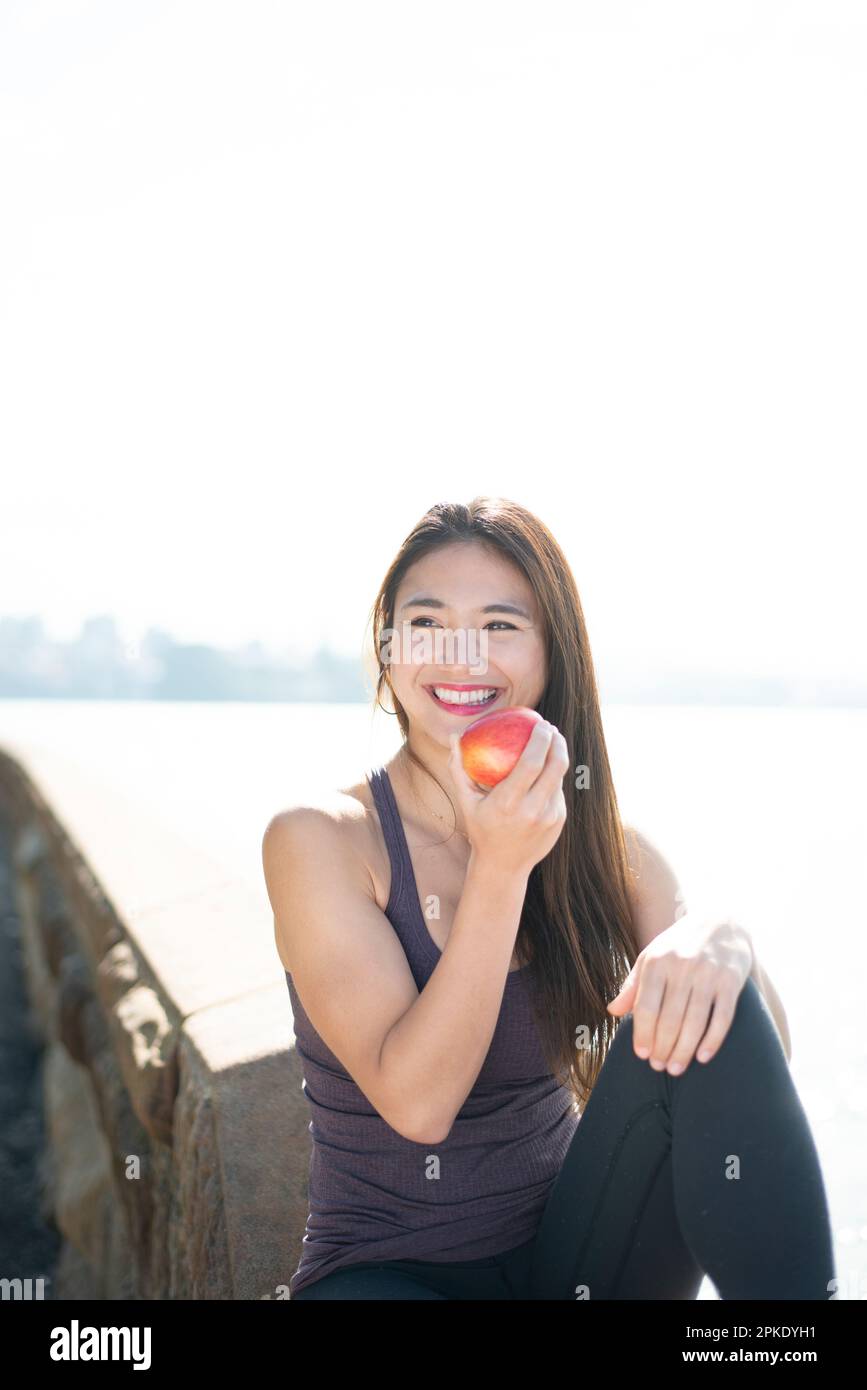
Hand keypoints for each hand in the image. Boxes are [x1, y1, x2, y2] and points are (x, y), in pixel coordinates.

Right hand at [446, 719, 569, 876]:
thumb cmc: (481, 829)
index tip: (540, 723)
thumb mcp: (466, 802)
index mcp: (508, 803)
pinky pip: (558, 791)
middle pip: (555, 766)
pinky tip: (547, 767)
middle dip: (557, 741)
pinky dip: (553, 776)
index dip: (541, 739)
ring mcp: (550, 817)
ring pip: (559, 777)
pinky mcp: (559, 821)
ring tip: (551, 742)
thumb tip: (453, 737)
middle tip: (549, 728)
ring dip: (558, 756)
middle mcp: (533, 810)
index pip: (532, 763)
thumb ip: (459, 768)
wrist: (503, 866)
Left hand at [606, 913, 754, 1073]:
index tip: (642, 1055)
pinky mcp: (731, 981)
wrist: (722, 922)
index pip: (646, 1006)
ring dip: (684, 1050)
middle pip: (670, 1018)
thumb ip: (633, 985)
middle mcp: (682, 966)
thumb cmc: (679, 946)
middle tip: (659, 1067)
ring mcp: (708, 974)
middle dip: (662, 1048)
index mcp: (657, 961)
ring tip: (675, 1068)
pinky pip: (722, 1018)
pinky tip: (703, 1057)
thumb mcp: (651, 957)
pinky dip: (712, 1041)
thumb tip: (612, 1011)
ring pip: (694, 1022)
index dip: (643, 1034)